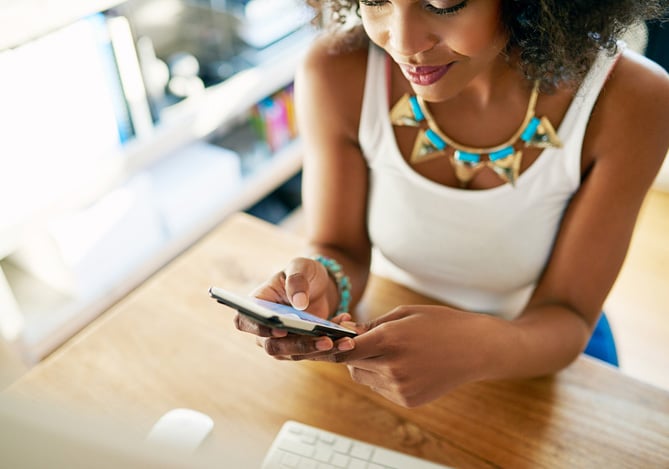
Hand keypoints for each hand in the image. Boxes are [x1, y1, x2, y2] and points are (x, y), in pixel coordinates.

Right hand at [233, 256, 354, 357]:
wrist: (319, 284)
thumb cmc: (303, 272)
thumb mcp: (300, 266)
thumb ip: (297, 280)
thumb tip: (298, 304)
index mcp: (256, 306)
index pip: (245, 322)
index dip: (259, 328)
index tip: (280, 328)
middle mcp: (265, 330)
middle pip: (273, 347)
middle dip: (300, 345)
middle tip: (325, 340)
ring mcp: (283, 342)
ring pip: (297, 354)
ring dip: (322, 349)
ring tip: (345, 340)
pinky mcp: (303, 348)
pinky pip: (316, 352)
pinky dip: (334, 344)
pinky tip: (348, 331)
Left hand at [329, 305, 504, 406]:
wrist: (477, 349)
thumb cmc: (440, 324)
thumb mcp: (404, 314)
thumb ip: (371, 325)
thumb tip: (345, 333)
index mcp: (389, 340)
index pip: (344, 349)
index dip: (333, 345)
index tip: (329, 339)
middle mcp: (392, 367)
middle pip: (350, 364)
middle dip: (351, 352)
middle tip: (363, 339)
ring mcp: (400, 387)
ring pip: (363, 377)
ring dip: (365, 365)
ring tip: (389, 350)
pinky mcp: (407, 400)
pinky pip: (380, 388)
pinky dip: (382, 377)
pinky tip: (403, 364)